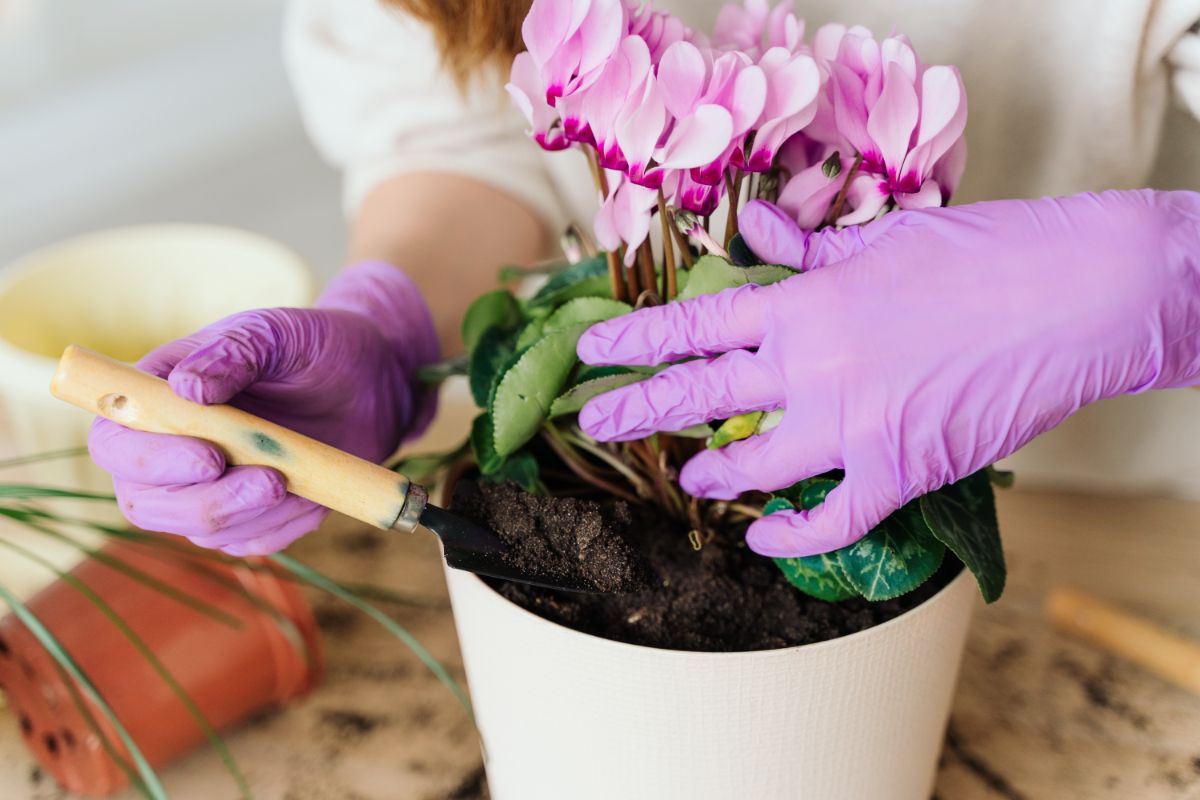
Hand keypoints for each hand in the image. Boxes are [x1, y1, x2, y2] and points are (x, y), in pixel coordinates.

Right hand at [88, 262, 438, 554]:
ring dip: (254, 515)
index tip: (210, 456)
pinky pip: (251, 543)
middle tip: (272, 481)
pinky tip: (315, 494)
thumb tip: (187, 388)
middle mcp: (171, 447)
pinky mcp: (249, 514)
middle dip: (208, 502)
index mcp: (158, 396)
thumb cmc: (313, 346)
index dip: (150, 461)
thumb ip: (234, 352)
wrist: (371, 380)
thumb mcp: (278, 332)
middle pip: (145, 503)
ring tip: (302, 478)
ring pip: (202, 531)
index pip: (115, 443)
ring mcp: (208, 487)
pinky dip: (285, 526)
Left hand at [576, 190, 1199, 556]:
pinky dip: (789, 535)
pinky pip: (829, 519)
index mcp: (804, 304)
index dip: (635, 339)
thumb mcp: (882, 238)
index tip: (591, 352)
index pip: (695, 323)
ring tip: (689, 474)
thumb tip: (753, 230)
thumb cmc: (983, 253)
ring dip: (712, 470)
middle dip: (638, 409)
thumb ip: (806, 246)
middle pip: (700, 393)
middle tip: (594, 420)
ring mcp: (852, 424)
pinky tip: (761, 537)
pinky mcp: (898, 470)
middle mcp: (813, 366)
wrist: (1076, 293)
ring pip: (754, 461)